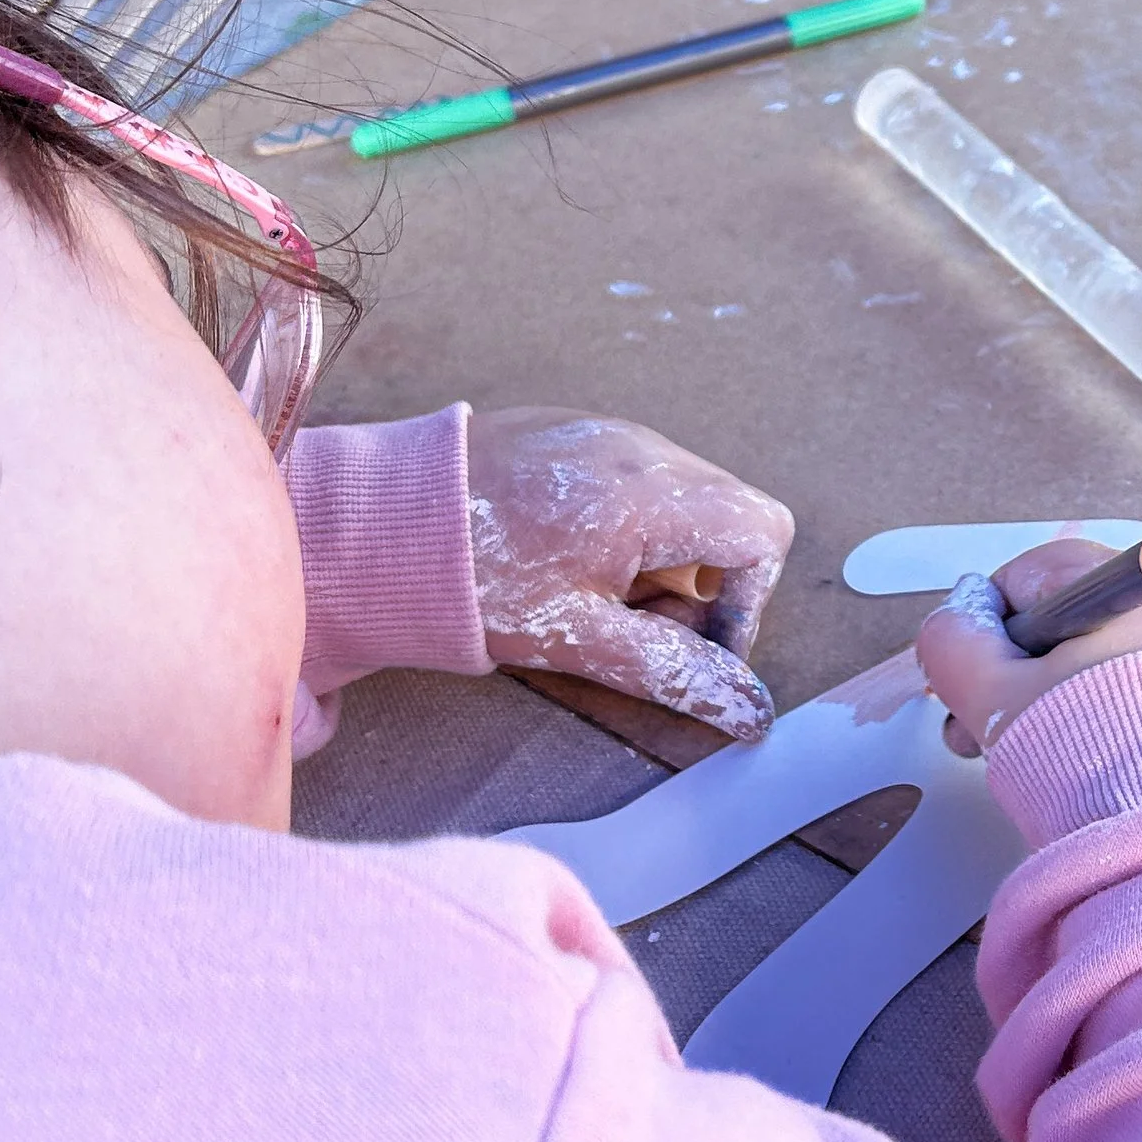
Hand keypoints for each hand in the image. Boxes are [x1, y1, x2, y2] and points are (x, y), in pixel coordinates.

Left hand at [467, 408, 795, 743]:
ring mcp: (611, 432)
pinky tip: (562, 562)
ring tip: (586, 595)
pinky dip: (625, 532)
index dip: (746, 601)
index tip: (693, 645)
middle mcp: (642, 447)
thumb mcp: (579, 639)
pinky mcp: (579, 432)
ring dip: (658, 563)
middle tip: (626, 627)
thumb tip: (748, 710)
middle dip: (696, 588)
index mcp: (651, 492)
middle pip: (727, 520)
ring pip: (684, 506)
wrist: (377, 523)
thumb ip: (673, 670)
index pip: (764, 533)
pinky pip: (638, 485)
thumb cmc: (474, 579)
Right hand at [916, 537, 1141, 759]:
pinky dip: (1122, 715)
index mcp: (1124, 581)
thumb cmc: (1093, 762)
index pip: (1029, 579)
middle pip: (1072, 619)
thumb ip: (953, 645)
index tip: (973, 686)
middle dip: (1021, 675)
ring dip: (1065, 699)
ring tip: (1044, 760)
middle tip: (991, 735)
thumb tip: (952, 623)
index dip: (988, 634)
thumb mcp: (993, 698)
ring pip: (1112, 657)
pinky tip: (1101, 764)